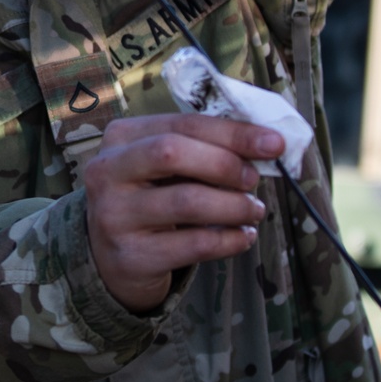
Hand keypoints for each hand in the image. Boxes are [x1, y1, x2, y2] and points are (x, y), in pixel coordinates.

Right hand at [84, 113, 283, 313]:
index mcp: (120, 137)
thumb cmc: (148, 198)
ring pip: (187, 201)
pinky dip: (229, 240)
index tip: (273, 143)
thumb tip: (264, 144)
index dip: (232, 132)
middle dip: (226, 164)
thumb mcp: (161, 166)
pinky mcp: (131, 256)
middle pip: (173, 153)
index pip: (182, 123)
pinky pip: (194, 245)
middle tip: (254, 179)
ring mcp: (114, 215)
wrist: (109, 258)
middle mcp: (107, 172)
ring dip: (234, 205)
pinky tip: (244, 236)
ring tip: (254, 210)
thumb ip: (200, 148)